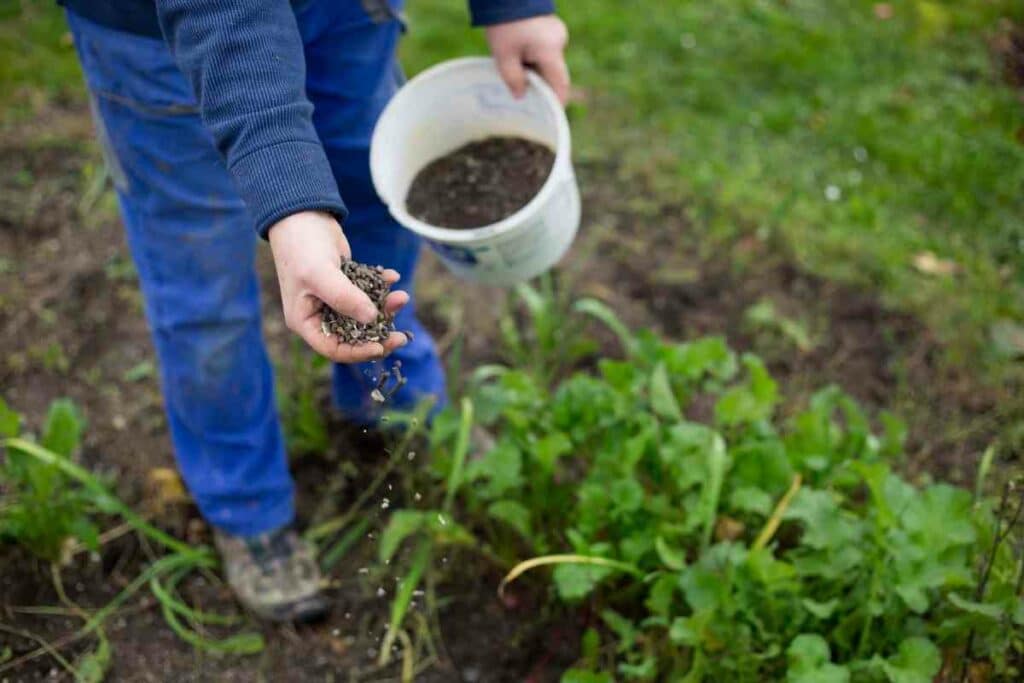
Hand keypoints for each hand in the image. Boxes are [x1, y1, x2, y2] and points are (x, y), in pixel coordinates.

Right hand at [268, 211, 408, 362]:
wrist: (303, 214)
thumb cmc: (302, 247)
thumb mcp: (321, 274)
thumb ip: (345, 298)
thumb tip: (371, 319)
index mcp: (306, 321)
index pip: (334, 348)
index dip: (358, 352)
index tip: (381, 347)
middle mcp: (320, 314)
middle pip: (353, 336)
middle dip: (379, 334)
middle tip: (403, 335)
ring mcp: (334, 299)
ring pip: (365, 314)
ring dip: (385, 307)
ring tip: (402, 295)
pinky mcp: (347, 283)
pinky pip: (368, 293)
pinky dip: (381, 287)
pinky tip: (392, 276)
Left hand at [485, 15, 569, 104]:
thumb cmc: (504, 24)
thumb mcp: (504, 56)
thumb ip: (513, 79)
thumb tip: (521, 96)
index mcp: (550, 51)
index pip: (560, 84)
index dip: (557, 103)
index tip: (551, 117)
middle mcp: (559, 42)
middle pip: (555, 74)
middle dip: (542, 87)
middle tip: (528, 100)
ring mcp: (557, 33)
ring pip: (550, 62)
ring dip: (537, 72)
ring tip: (519, 76)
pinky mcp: (552, 28)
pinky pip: (547, 51)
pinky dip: (536, 59)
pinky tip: (520, 59)